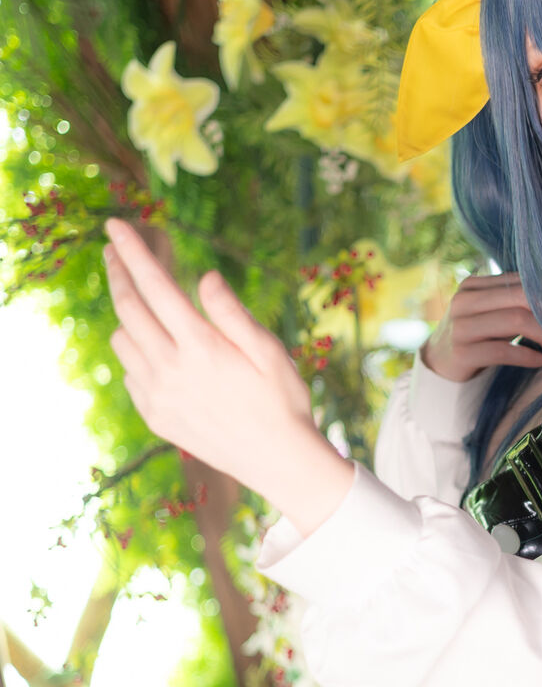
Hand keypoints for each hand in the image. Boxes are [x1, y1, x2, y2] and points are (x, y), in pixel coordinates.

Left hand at [104, 219, 353, 533]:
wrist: (279, 462)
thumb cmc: (284, 401)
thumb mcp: (270, 350)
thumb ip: (232, 312)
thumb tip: (205, 277)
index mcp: (201, 345)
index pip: (156, 286)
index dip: (133, 251)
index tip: (114, 224)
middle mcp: (171, 369)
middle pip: (128, 309)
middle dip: (117, 273)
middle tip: (112, 251)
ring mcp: (158, 396)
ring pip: (123, 342)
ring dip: (128, 318)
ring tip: (147, 309)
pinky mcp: (155, 417)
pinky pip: (131, 375)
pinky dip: (138, 356)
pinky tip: (162, 357)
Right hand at [422, 272, 541, 381]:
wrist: (439, 363)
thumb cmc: (476, 335)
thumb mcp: (491, 312)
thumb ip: (516, 300)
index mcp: (474, 285)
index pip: (520, 281)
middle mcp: (465, 301)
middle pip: (520, 298)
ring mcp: (462, 326)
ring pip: (515, 321)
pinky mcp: (462, 352)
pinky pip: (503, 351)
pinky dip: (527, 355)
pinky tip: (541, 360)